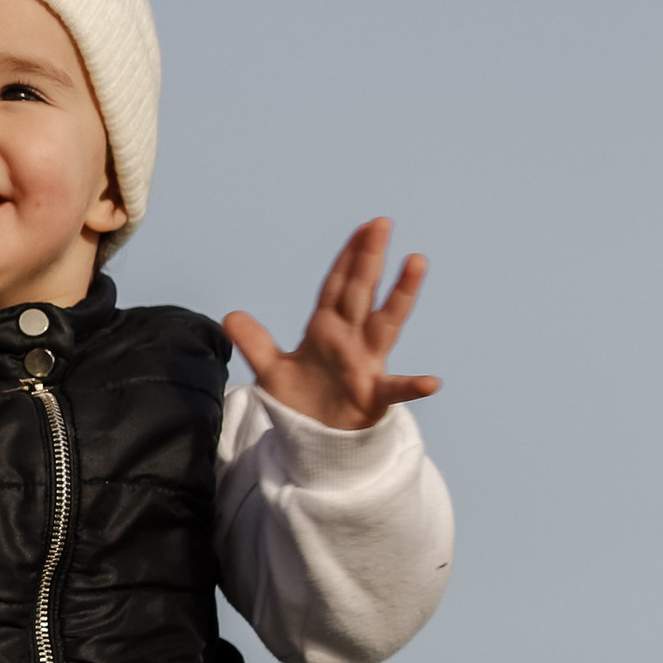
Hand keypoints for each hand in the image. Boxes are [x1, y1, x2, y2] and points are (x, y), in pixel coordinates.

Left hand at [225, 219, 439, 431]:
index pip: (337, 286)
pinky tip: (431, 382)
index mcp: (326, 329)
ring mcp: (367, 364)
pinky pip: (396, 389)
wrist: (319, 440)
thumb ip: (254, 343)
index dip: (348, 257)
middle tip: (382, 222)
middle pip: (361, 292)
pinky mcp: (375, 395)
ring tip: (417, 261)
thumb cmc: (302, 401)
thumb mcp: (271, 371)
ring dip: (401, 294)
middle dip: (369, 258)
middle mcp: (351, 339)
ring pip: (386, 323)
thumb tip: (230, 316)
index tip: (364, 227)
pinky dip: (414, 386)